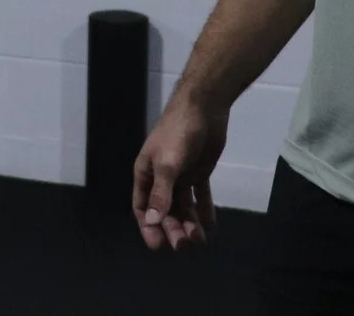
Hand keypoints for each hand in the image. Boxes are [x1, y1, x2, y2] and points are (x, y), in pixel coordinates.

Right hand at [132, 92, 225, 250]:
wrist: (204, 107)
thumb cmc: (179, 133)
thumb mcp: (168, 164)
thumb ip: (161, 194)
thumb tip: (152, 221)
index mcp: (146, 173)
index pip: (142, 207)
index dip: (148, 227)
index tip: (158, 245)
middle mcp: (161, 177)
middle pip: (164, 210)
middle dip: (172, 228)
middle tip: (184, 244)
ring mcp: (181, 174)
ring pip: (182, 206)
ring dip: (189, 223)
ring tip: (200, 239)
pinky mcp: (198, 171)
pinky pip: (200, 195)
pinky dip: (204, 210)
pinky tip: (211, 225)